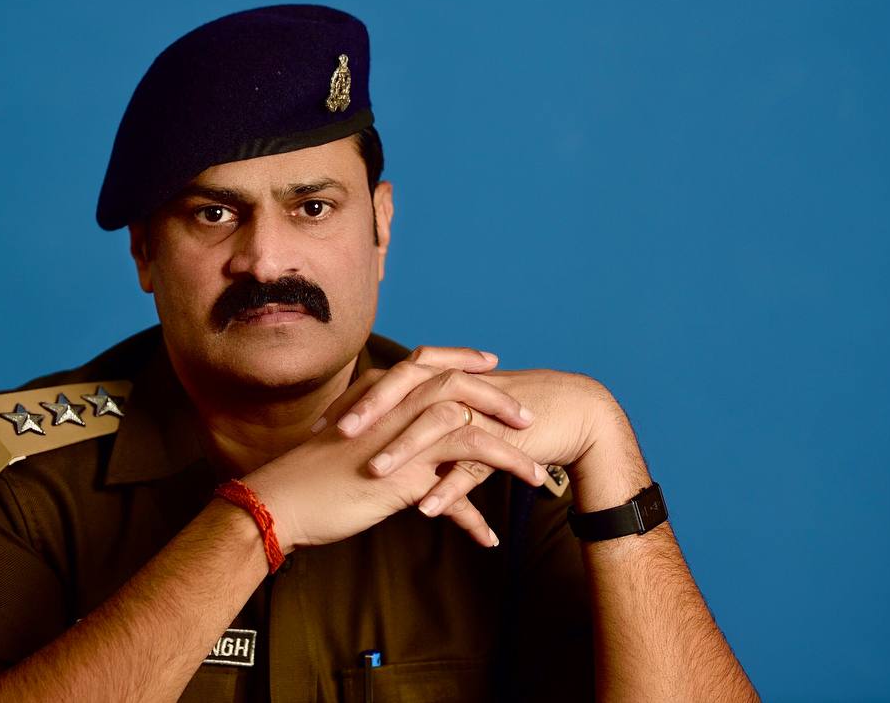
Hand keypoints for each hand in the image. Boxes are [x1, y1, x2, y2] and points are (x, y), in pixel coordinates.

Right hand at [242, 346, 547, 550]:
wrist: (281, 499)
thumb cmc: (311, 470)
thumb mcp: (349, 434)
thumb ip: (376, 422)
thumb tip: (396, 423)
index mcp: (381, 395)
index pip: (430, 362)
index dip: (464, 360)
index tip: (491, 363)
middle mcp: (393, 411)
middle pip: (460, 391)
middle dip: (500, 402)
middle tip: (528, 419)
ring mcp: (399, 444)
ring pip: (471, 438)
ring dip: (510, 457)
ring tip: (535, 476)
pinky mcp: (401, 482)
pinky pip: (453, 497)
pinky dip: (475, 518)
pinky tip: (490, 538)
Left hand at [332, 356, 646, 517]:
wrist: (572, 411)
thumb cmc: (509, 413)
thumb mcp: (459, 411)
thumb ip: (422, 415)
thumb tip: (378, 431)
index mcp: (443, 380)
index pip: (389, 381)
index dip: (353, 401)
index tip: (318, 428)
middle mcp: (460, 390)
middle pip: (409, 388)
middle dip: (371, 410)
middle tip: (337, 433)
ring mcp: (484, 413)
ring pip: (438, 425)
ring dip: (405, 449)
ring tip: (375, 474)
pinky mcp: (508, 440)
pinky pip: (475, 464)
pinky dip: (450, 487)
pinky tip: (427, 509)